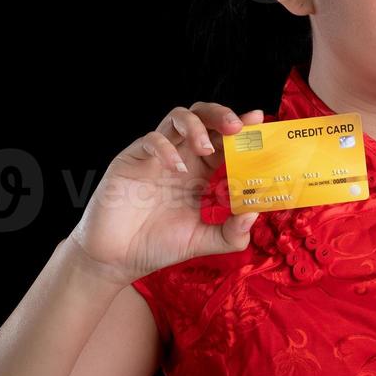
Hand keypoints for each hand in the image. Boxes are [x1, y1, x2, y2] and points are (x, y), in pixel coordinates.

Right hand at [68, 102, 264, 285]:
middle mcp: (180, 158)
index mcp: (199, 174)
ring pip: (177, 118)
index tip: (259, 124)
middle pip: (203, 119)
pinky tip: (177, 169)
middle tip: (238, 127)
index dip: (242, 132)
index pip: (224, 142)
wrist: (116, 259)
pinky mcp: (131, 160)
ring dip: (197, 126)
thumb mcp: (201, 241)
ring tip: (206, 148)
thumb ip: (230, 234)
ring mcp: (156, 156)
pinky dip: (166, 149)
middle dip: (222, 116)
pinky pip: (151, 140)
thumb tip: (254, 214)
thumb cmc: (156, 246)